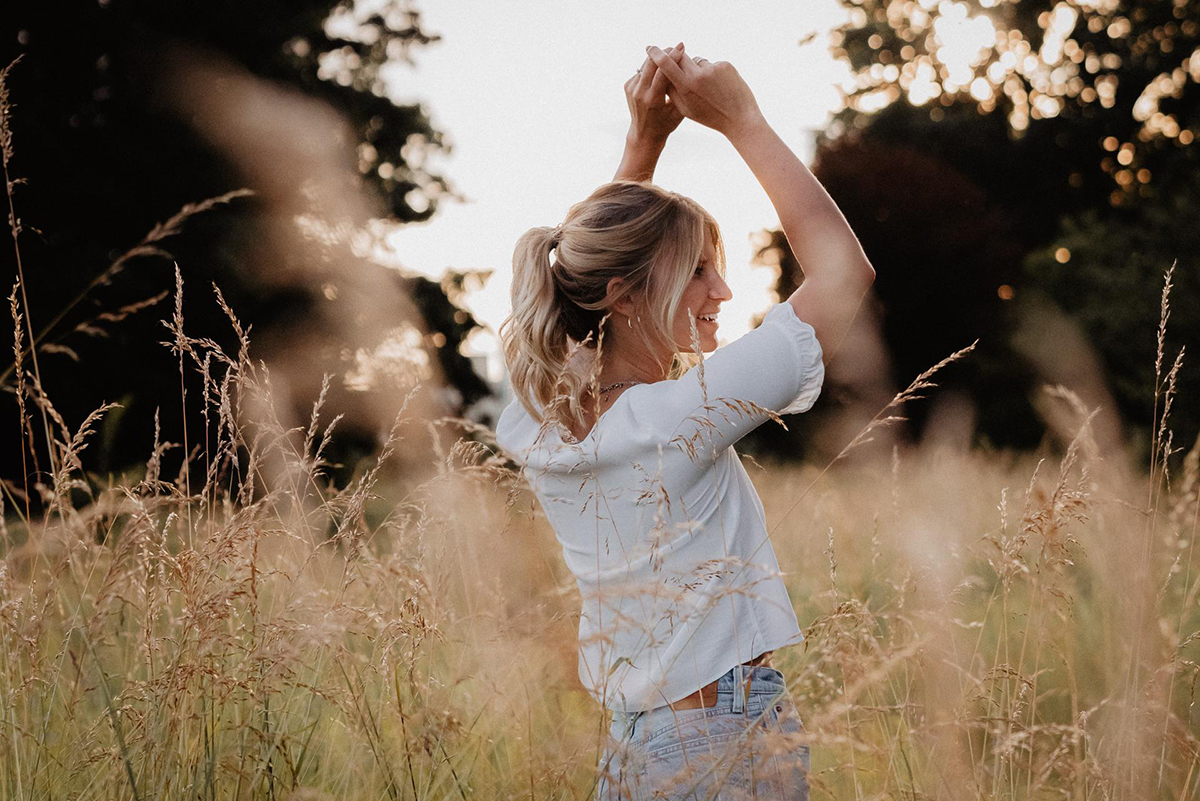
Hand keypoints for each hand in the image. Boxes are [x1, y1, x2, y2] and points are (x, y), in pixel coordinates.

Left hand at [623, 42, 687, 145]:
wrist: (644, 135)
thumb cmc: (666, 124)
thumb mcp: (679, 111)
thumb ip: (682, 92)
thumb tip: (690, 70)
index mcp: (653, 100)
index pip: (662, 73)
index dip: (672, 57)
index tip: (682, 47)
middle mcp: (639, 93)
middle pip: (651, 63)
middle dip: (664, 52)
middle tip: (677, 47)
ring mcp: (631, 89)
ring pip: (645, 65)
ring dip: (658, 58)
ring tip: (670, 54)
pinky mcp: (627, 86)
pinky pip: (641, 71)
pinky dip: (651, 68)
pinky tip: (660, 68)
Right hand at [644, 46, 762, 138]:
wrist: (740, 118)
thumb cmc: (710, 116)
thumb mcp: (686, 109)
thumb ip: (672, 91)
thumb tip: (662, 73)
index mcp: (686, 87)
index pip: (666, 63)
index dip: (656, 53)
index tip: (650, 48)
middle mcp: (699, 75)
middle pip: (680, 56)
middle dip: (677, 59)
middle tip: (678, 64)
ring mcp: (713, 68)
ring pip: (697, 61)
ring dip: (697, 70)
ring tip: (708, 88)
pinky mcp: (725, 65)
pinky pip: (712, 64)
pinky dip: (712, 72)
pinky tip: (719, 86)